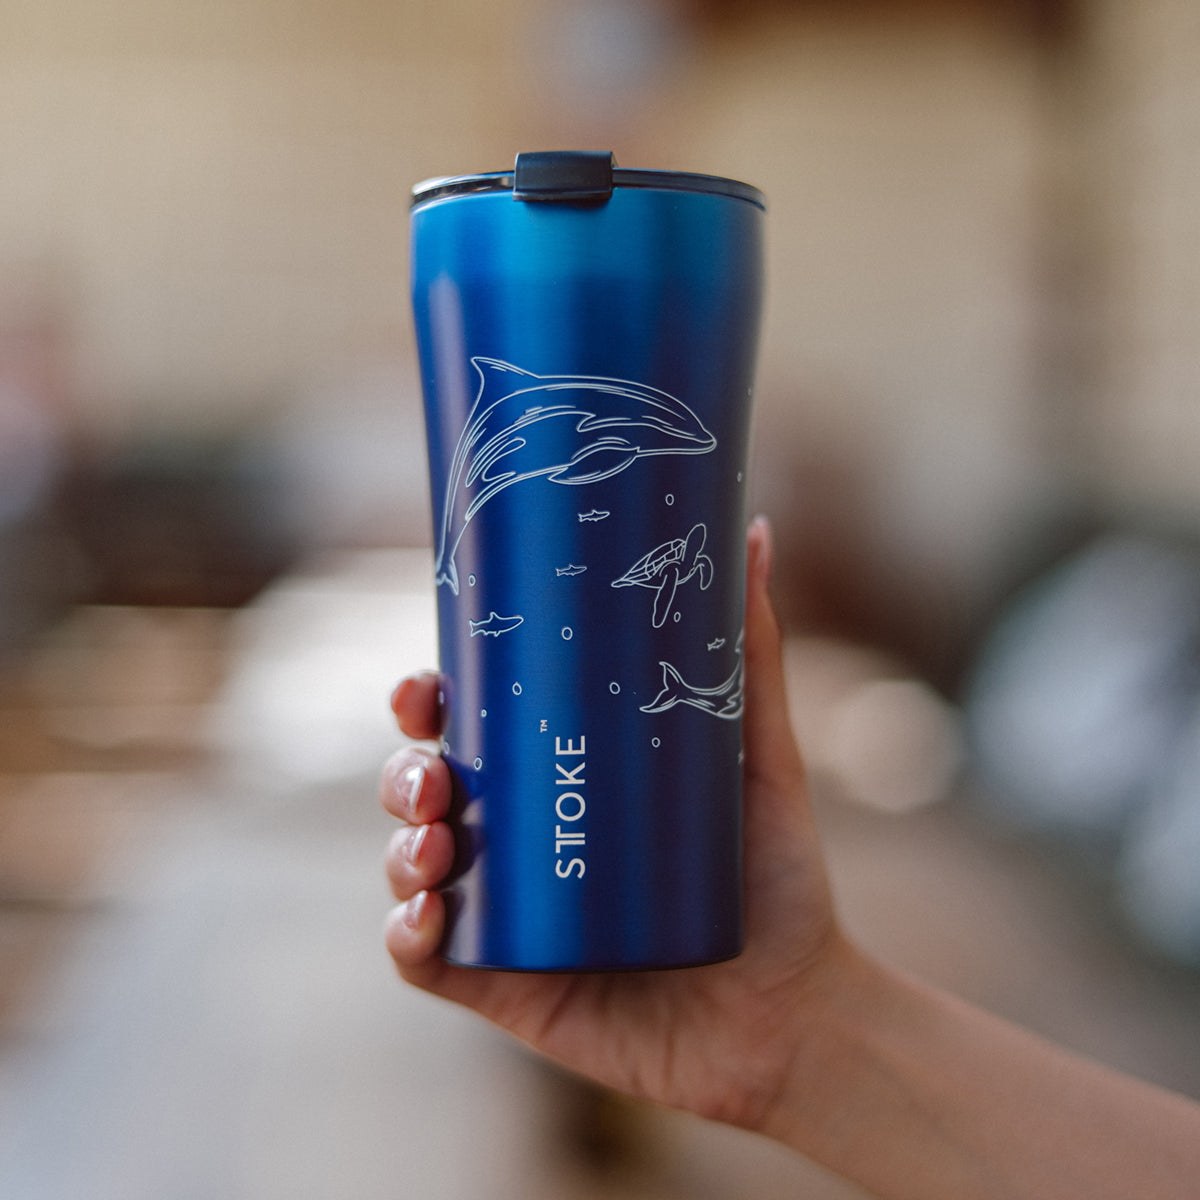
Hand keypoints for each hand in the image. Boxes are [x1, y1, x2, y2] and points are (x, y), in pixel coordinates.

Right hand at [380, 518, 846, 1129]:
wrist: (793, 1010)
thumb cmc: (774, 879)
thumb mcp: (759, 753)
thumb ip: (750, 648)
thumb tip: (750, 529)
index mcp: (556, 784)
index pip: (468, 731)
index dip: (428, 702)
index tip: (426, 682)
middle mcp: (520, 842)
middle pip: (423, 790)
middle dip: (402, 770)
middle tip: (433, 767)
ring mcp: (505, 915)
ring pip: (410, 864)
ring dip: (397, 842)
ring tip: (437, 836)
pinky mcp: (503, 986)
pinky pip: (422, 960)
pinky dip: (404, 935)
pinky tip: (424, 911)